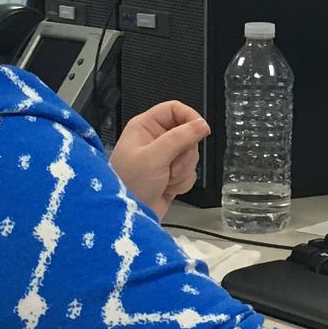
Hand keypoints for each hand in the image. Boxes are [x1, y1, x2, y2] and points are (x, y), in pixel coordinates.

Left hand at [110, 101, 209, 218]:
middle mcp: (155, 140)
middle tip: (171, 164)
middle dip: (184, 153)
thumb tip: (202, 125)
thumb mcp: (154, 157)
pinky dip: (182, 182)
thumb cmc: (127, 184)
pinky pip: (189, 172)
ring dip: (182, 170)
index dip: (189, 117)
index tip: (201, 130)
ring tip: (165, 179)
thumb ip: (180, 138)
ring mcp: (163, 159)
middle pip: (187, 134)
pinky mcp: (170, 176)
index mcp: (145, 127)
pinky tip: (167, 188)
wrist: (126, 218)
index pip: (174, 109)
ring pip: (191, 155)